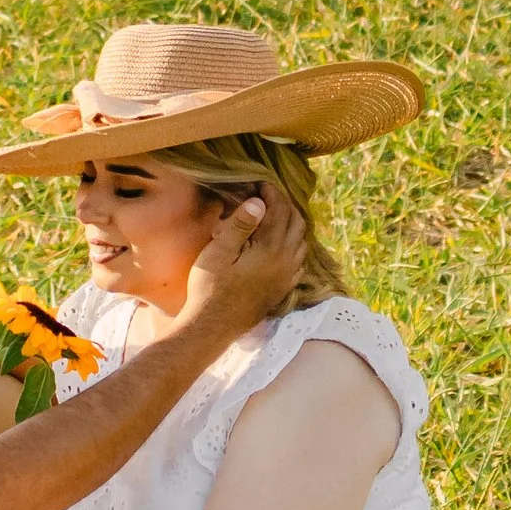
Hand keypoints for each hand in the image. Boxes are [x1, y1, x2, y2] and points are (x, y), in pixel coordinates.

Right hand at [183, 192, 306, 336]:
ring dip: (290, 223)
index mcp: (271, 249)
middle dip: (284, 204)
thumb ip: (241, 225)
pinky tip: (278, 244)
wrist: (213, 327)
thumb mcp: (219, 252)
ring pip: (301, 241)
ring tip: (271, 215)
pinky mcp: (283, 288)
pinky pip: (298, 260)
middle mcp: (286, 262)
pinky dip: (293, 244)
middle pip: (296, 223)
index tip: (258, 182)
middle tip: (264, 196)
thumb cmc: (210, 288)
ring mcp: (287, 277)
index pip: (279, 210)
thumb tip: (259, 202)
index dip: (271, 192)